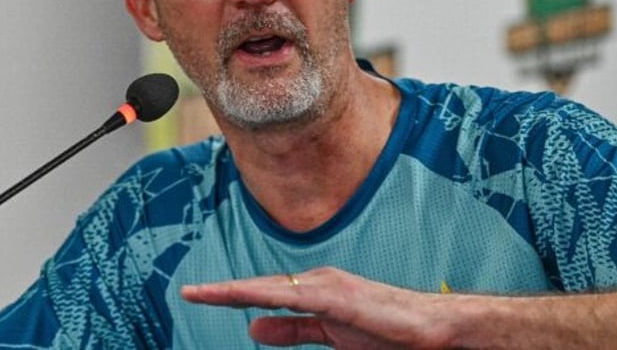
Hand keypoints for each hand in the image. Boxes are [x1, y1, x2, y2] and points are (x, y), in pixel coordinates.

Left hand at [180, 266, 461, 348]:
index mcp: (312, 292)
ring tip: (204, 294)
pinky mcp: (339, 297)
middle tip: (187, 293)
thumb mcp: (329, 334)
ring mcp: (327, 286)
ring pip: (272, 288)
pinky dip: (270, 296)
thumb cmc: (383, 330)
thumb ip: (293, 330)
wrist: (429, 327)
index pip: (264, 294)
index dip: (231, 295)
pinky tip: (249, 299)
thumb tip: (254, 327)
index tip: (199, 295)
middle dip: (224, 291)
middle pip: (261, 288)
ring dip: (237, 291)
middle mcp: (315, 283)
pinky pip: (297, 298)